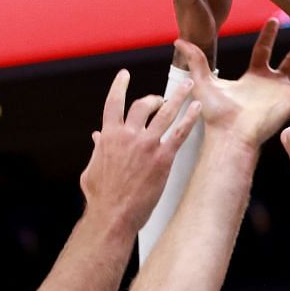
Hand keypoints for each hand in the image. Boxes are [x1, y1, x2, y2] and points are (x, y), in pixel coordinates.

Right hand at [78, 69, 198, 221]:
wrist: (113, 215)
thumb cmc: (100, 197)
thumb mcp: (92, 169)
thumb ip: (97, 150)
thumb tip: (97, 136)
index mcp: (109, 136)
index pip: (113, 103)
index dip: (119, 86)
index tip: (125, 74)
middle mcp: (128, 135)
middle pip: (143, 105)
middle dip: (154, 98)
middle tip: (162, 98)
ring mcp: (147, 146)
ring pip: (165, 113)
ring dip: (178, 96)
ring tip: (188, 86)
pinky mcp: (163, 159)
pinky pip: (179, 133)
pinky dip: (189, 118)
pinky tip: (197, 108)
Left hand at [179, 21, 289, 145]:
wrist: (229, 135)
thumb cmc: (215, 115)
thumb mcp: (203, 80)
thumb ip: (195, 59)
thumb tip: (178, 40)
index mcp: (252, 78)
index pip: (263, 51)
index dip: (269, 35)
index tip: (275, 18)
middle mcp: (271, 85)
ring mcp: (284, 93)